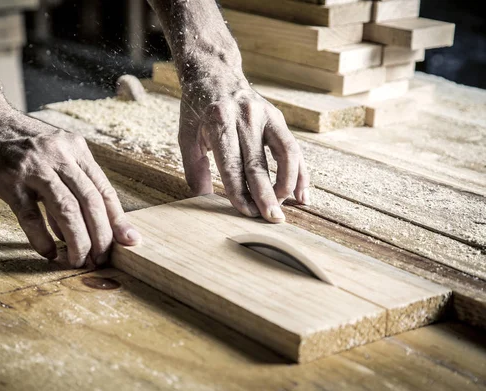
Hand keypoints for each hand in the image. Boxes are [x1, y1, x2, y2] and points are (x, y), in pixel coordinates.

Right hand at [0, 109, 140, 266]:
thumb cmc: (22, 142)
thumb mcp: (56, 154)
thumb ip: (71, 186)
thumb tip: (84, 228)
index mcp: (76, 149)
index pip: (104, 190)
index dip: (117, 219)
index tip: (128, 242)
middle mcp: (59, 156)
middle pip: (90, 202)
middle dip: (100, 236)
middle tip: (101, 259)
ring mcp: (34, 168)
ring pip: (66, 210)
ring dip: (77, 241)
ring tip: (79, 261)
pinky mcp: (9, 181)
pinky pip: (30, 216)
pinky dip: (41, 238)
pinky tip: (49, 253)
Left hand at [179, 70, 309, 222]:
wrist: (215, 73)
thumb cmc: (197, 110)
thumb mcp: (186, 136)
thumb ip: (194, 169)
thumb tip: (205, 200)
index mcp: (219, 121)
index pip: (231, 165)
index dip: (240, 192)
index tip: (247, 213)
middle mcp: (245, 117)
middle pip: (258, 164)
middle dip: (266, 195)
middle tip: (272, 219)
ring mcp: (265, 115)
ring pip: (285, 154)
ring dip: (288, 184)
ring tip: (285, 206)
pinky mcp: (277, 118)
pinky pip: (293, 148)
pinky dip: (300, 172)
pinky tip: (302, 193)